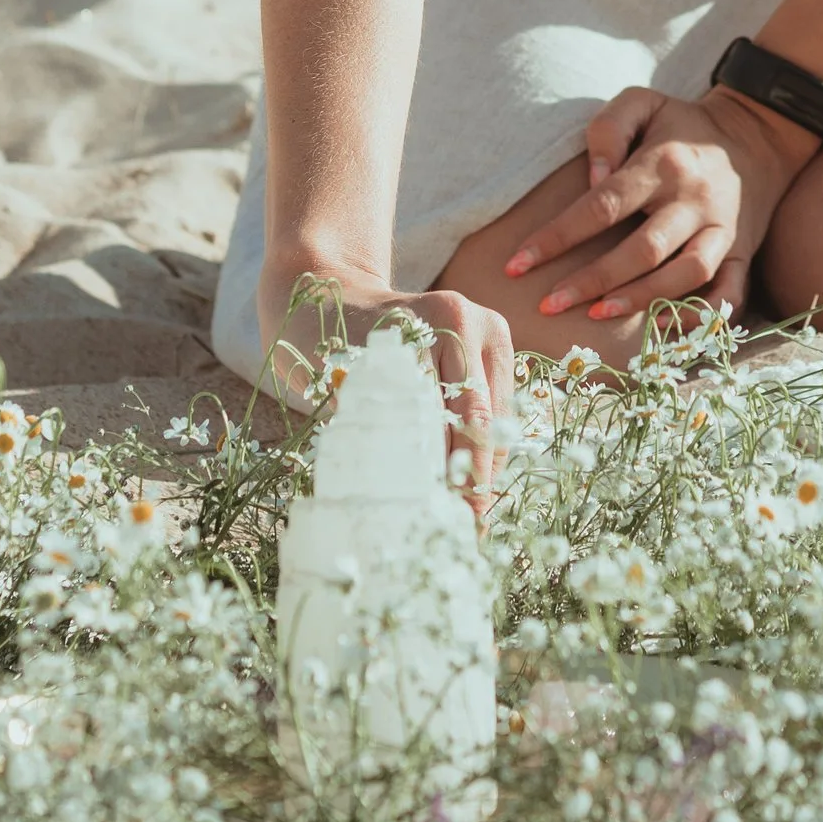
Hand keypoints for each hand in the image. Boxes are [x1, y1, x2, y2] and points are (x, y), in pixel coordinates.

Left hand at [255, 264, 513, 496]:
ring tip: (467, 514)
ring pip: (499, 417)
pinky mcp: (492, 346)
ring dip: (484, 465)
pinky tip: (466, 480)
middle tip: (466, 530)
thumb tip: (410, 493)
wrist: (323, 291)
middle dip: (478, 477)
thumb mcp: (345, 381)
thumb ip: (382, 427)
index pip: (466, 416)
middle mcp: (477, 322)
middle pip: (489, 419)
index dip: (464, 473)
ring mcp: (490, 331)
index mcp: (446, 323)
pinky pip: (495, 407)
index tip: (459, 519)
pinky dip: (482, 445)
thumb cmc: (324, 337)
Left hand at [502, 86, 816, 320]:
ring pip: (685, 275)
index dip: (558, 237)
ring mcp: (722, 229)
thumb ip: (610, 129)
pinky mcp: (741, 252)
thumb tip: (592, 178)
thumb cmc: (683, 125)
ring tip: (596, 315)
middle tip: (548, 304)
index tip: (517, 263)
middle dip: (591, 280)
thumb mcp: (645, 103)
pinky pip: (728, 293)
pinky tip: (662, 326)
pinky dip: (700, 316)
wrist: (757, 135)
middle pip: (642, 249)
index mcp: (665, 163)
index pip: (603, 205)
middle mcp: (695, 199)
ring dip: (640, 299)